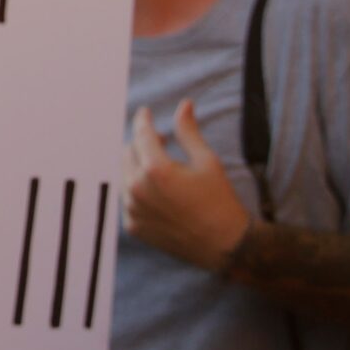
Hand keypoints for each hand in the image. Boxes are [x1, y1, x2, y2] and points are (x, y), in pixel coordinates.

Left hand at [123, 101, 252, 273]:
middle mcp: (137, 189)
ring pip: (124, 174)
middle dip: (142, 143)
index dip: (143, 120)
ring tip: (161, 167)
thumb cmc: (219, 201)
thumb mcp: (207, 161)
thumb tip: (184, 104)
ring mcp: (132, 210)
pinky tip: (157, 190)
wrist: (224, 245)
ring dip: (138, 166)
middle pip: (128, 152)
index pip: (141, 134)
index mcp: (156, 170)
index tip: (144, 112)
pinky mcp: (132, 226)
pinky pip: (126, 198)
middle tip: (162, 143)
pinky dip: (137, 188)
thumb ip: (188, 132)